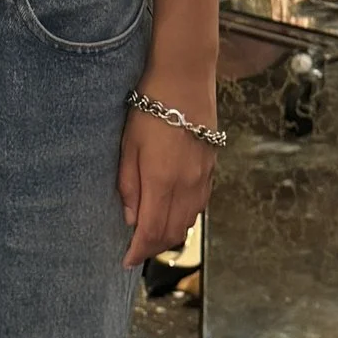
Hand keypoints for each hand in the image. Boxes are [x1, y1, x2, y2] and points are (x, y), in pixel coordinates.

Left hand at [118, 92, 217, 268]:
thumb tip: (130, 217)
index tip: (126, 261)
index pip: (152, 231)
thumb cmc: (150, 106)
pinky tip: (172, 213)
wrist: (185, 77)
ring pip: (189, 221)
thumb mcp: (128, 144)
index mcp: (162, 180)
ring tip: (152, 235)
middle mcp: (187, 184)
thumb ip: (128, 184)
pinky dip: (185, 217)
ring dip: (170, 234)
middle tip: (136, 250)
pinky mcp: (211, 168)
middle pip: (173, 232)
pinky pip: (199, 204)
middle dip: (154, 247)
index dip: (139, 251)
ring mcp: (203, 177)